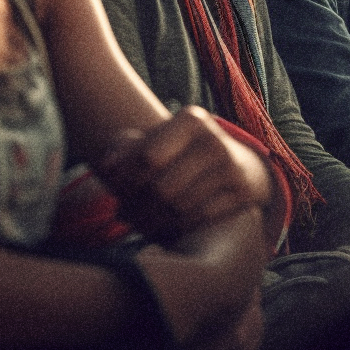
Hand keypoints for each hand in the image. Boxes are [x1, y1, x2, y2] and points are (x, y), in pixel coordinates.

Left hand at [98, 107, 272, 240]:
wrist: (241, 164)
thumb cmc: (185, 151)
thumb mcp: (161, 138)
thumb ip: (129, 147)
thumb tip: (107, 165)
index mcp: (192, 119)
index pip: (148, 158)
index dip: (125, 178)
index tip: (114, 188)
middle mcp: (214, 140)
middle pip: (161, 187)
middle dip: (136, 205)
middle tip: (122, 213)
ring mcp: (231, 168)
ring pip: (178, 207)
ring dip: (151, 221)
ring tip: (136, 223)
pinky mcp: (241, 194)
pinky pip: (198, 219)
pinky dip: (174, 228)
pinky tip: (160, 229)